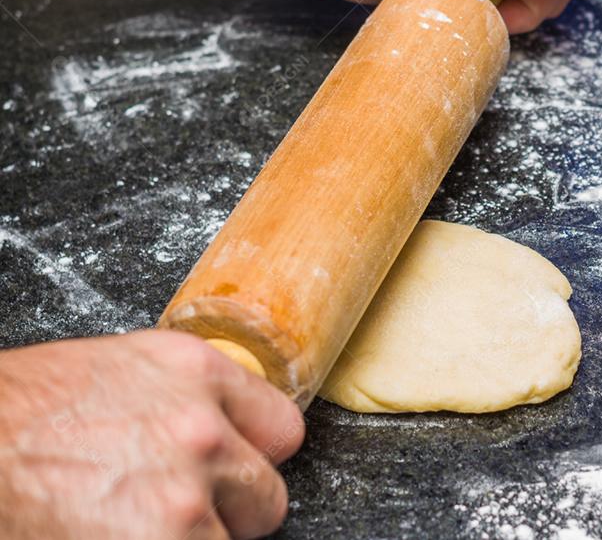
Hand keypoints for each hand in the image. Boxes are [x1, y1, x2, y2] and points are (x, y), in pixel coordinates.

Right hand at [0, 330, 304, 539]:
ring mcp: (184, 498)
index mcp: (194, 372)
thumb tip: (220, 436)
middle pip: (266, 495)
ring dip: (189, 539)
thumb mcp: (116, 375)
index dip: (254, 460)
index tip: (235, 474)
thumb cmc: (20, 417)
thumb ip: (181, 401)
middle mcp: (201, 430)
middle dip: (226, 512)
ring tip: (125, 525)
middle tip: (168, 512)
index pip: (281, 429)